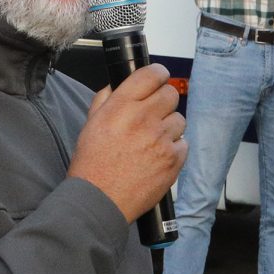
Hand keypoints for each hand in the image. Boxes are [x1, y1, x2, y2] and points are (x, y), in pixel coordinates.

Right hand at [68, 65, 186, 220]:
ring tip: (152, 141)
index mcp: (121, 107)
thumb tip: (118, 84)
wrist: (100, 200)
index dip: (158, 74)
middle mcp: (143, 119)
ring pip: (179, 119)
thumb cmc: (93, 166)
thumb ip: (105, 100)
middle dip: (164, 101)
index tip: (158, 78)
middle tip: (154, 113)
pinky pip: (183, 143)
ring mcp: (161, 139)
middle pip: (170, 94)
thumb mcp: (90, 125)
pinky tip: (157, 156)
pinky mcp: (174, 158)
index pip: (151, 74)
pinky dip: (174, 148)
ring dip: (169, 127)